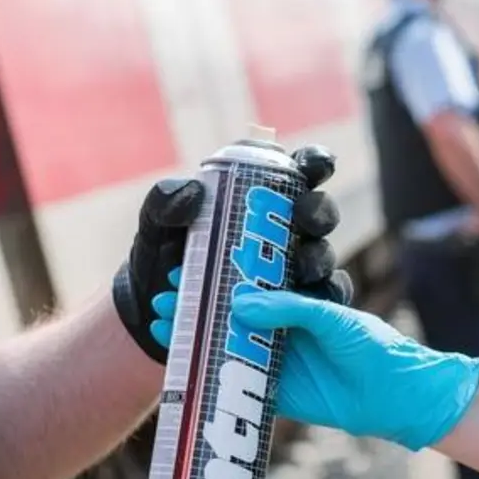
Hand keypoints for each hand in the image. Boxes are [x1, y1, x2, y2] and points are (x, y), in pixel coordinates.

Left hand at [112, 145, 351, 363]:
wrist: (155, 316)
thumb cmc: (160, 260)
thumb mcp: (155, 228)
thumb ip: (164, 204)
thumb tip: (193, 191)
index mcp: (259, 197)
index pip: (298, 170)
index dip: (315, 162)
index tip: (313, 167)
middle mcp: (284, 230)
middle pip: (319, 213)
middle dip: (319, 212)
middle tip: (305, 219)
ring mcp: (292, 270)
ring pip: (323, 258)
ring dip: (316, 259)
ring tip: (300, 270)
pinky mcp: (295, 309)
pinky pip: (320, 305)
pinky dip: (315, 306)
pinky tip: (300, 309)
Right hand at [155, 287, 478, 450]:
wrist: (396, 398)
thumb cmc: (373, 345)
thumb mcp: (332, 318)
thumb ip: (290, 309)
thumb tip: (240, 302)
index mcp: (297, 296)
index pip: (251, 277)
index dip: (220, 270)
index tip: (189, 260)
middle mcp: (280, 323)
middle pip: (229, 307)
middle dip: (195, 299)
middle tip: (161, 289)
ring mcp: (272, 356)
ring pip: (224, 340)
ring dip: (192, 330)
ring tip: (158, 317)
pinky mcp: (270, 389)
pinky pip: (232, 377)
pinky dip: (205, 368)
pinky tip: (178, 358)